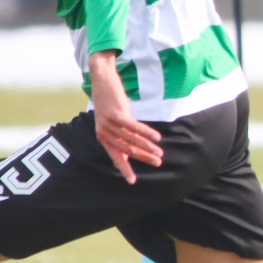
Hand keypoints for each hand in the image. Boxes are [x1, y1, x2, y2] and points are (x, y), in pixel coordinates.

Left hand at [88, 50, 161, 183]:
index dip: (125, 169)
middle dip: (143, 158)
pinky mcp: (116, 114)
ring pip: (131, 140)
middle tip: (157, 163)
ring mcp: (109, 124)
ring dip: (148, 147)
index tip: (132, 181)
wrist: (102, 81)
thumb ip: (121, 135)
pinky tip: (156, 137)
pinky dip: (146, 133)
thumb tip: (133, 150)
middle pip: (127, 149)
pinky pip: (134, 127)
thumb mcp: (114, 121)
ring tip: (160, 152)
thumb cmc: (110, 102)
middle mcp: (104, 133)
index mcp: (102, 137)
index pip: (116, 157)